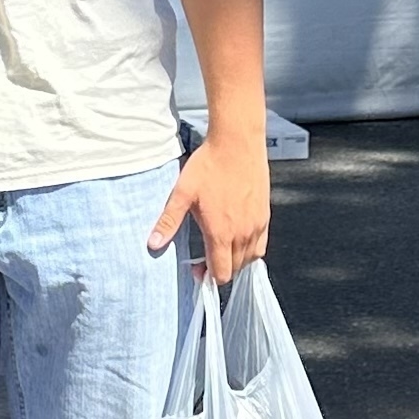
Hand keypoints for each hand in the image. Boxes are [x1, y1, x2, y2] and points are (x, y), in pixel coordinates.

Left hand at [150, 132, 269, 283]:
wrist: (236, 142)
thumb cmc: (209, 165)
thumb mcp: (182, 193)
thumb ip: (168, 222)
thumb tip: (153, 245)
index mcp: (221, 233)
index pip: (221, 274)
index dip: (208, 276)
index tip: (197, 267)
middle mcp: (242, 234)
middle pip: (236, 270)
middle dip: (220, 268)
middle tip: (206, 255)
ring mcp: (257, 225)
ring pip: (250, 259)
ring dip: (236, 260)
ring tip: (221, 246)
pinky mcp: (265, 215)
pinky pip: (261, 245)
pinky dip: (250, 249)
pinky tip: (238, 236)